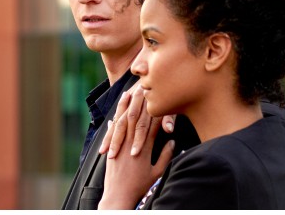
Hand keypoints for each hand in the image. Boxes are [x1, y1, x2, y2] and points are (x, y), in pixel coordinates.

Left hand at [98, 86, 174, 208]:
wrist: (117, 197)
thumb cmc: (140, 186)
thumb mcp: (156, 172)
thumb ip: (165, 155)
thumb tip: (172, 140)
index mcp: (144, 147)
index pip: (151, 125)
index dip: (155, 111)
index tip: (158, 98)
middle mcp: (131, 142)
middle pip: (135, 118)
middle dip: (138, 102)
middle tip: (140, 87)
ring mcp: (120, 145)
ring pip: (122, 122)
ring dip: (123, 107)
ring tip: (125, 95)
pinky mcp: (112, 149)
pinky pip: (112, 132)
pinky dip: (114, 123)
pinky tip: (113, 117)